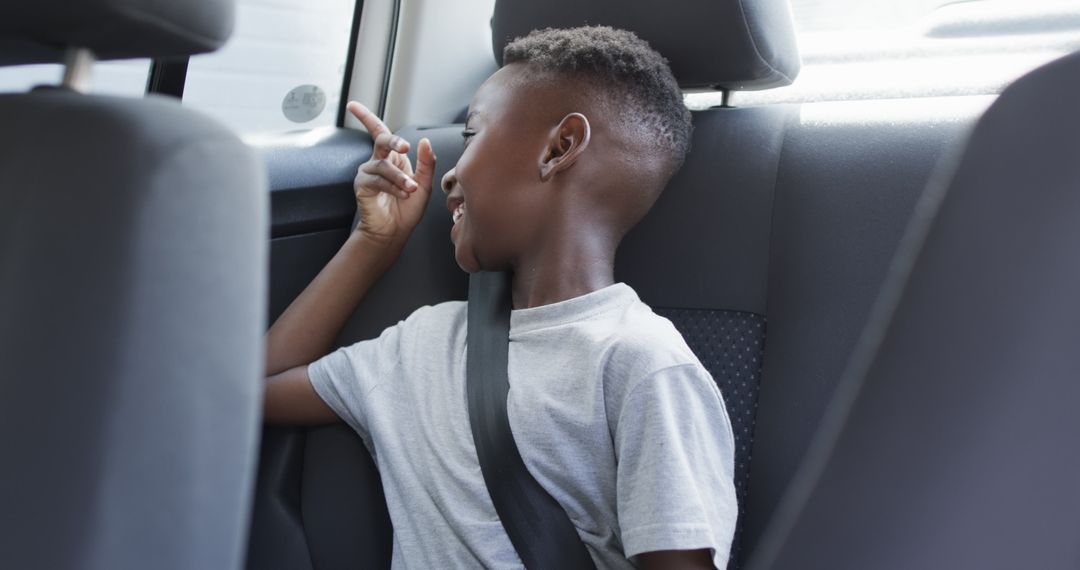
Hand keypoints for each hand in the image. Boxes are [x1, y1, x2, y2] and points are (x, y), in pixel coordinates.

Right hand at [348, 101, 436, 245]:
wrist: (394, 231)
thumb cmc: (407, 209)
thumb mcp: (424, 185)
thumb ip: (426, 163)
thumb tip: (424, 142)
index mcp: (393, 158)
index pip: (379, 132)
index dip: (365, 117)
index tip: (352, 105)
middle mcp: (378, 162)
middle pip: (381, 140)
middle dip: (394, 141)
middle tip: (405, 147)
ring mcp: (368, 173)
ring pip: (384, 165)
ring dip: (400, 178)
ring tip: (411, 190)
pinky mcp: (362, 186)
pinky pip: (378, 180)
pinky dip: (393, 188)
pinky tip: (403, 196)